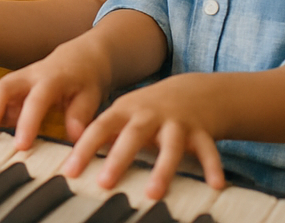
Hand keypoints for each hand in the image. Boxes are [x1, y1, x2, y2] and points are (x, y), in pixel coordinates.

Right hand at [0, 39, 110, 149]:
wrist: (78, 56)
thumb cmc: (85, 79)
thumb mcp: (91, 95)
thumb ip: (81, 115)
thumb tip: (75, 139)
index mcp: (52, 78)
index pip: (37, 99)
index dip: (27, 121)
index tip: (21, 145)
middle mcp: (30, 75)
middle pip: (5, 88)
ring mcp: (18, 79)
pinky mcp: (11, 85)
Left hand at [61, 74, 224, 199]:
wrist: (191, 91)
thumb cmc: (148, 111)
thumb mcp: (123, 115)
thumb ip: (102, 135)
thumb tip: (70, 159)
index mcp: (125, 111)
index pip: (99, 129)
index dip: (84, 149)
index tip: (70, 171)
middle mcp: (149, 115)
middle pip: (132, 136)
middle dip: (118, 159)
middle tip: (104, 183)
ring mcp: (175, 123)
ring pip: (169, 146)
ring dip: (161, 169)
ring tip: (152, 193)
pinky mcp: (201, 132)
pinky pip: (208, 150)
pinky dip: (212, 166)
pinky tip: (215, 186)